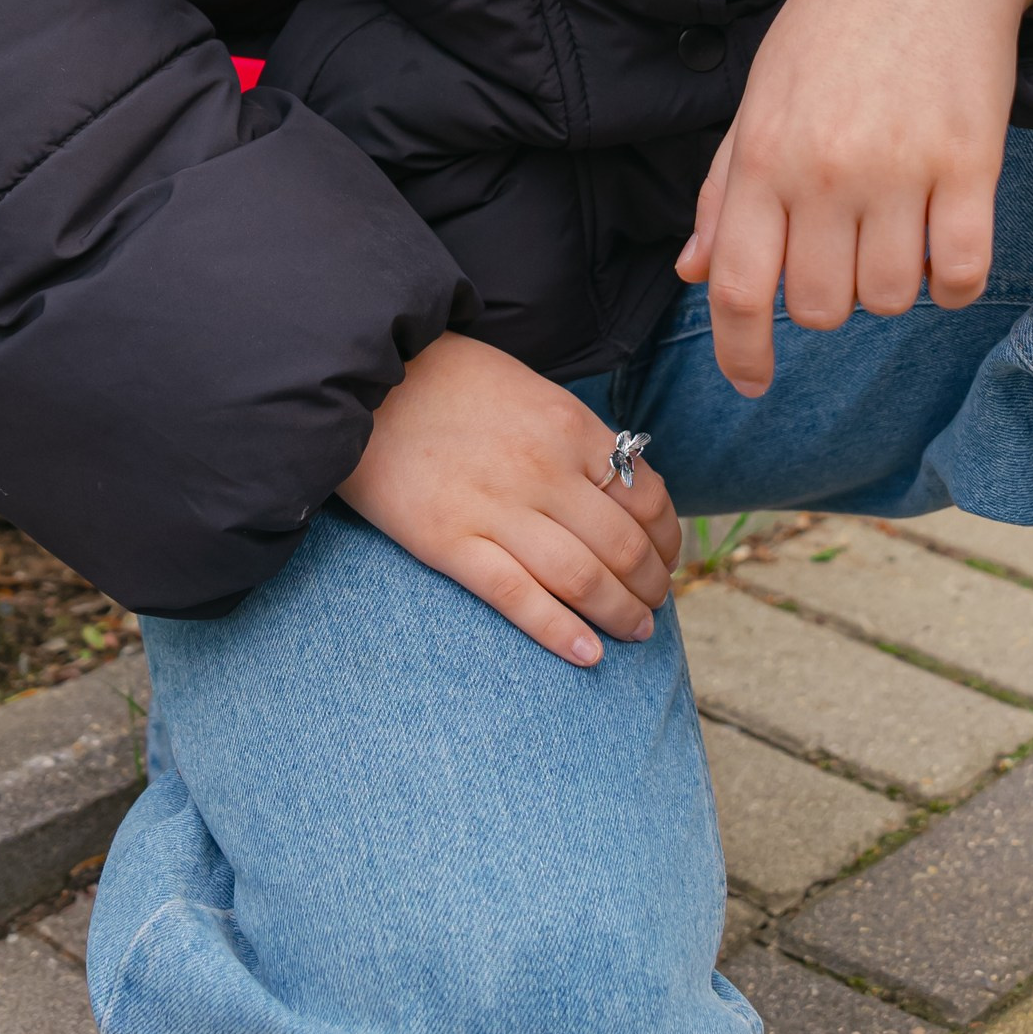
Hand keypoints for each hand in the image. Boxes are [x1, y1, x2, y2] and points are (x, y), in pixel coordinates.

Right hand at [337, 330, 679, 665]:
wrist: (365, 379)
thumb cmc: (451, 382)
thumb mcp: (532, 391)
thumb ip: (576, 439)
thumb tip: (622, 488)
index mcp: (570, 427)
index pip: (646, 497)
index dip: (667, 540)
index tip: (666, 560)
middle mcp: (543, 470)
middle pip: (623, 546)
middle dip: (650, 586)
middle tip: (654, 605)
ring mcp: (495, 508)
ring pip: (582, 578)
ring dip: (620, 614)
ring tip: (634, 632)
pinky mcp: (447, 541)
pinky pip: (517, 597)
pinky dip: (560, 631)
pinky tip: (588, 654)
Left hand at [677, 0, 1032, 394]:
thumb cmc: (835, 28)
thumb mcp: (760, 99)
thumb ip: (725, 190)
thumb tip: (692, 272)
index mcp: (762, 155)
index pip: (736, 287)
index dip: (741, 352)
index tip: (753, 383)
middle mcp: (825, 168)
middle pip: (818, 307)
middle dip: (827, 302)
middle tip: (843, 254)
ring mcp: (901, 168)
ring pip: (890, 299)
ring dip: (891, 287)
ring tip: (894, 232)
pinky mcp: (972, 162)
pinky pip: (961, 273)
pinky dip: (953, 283)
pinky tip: (943, 250)